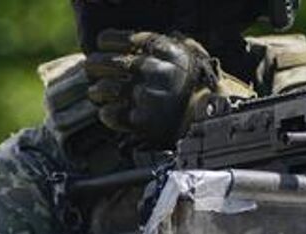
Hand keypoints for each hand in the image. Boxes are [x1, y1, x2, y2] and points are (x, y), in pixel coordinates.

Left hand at [84, 30, 221, 145]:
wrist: (212, 120)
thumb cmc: (198, 86)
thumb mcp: (188, 54)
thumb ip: (161, 45)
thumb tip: (132, 41)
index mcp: (164, 50)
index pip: (119, 39)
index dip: (106, 43)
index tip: (104, 47)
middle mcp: (153, 70)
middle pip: (104, 62)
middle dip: (94, 66)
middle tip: (93, 70)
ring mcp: (146, 95)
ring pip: (102, 89)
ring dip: (97, 92)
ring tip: (98, 93)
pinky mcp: (142, 120)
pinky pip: (109, 114)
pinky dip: (106, 113)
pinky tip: (111, 111)